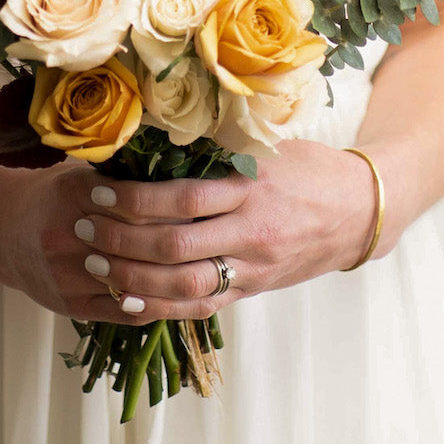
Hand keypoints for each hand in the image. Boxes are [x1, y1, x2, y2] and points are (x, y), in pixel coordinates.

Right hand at [0, 159, 249, 325]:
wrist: (1, 231)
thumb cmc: (55, 195)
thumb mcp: (83, 173)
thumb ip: (125, 173)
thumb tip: (190, 160)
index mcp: (73, 193)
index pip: (137, 201)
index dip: (177, 204)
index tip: (212, 202)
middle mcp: (65, 234)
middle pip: (138, 242)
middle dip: (182, 240)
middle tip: (221, 237)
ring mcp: (65, 274)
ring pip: (133, 281)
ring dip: (173, 277)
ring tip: (211, 267)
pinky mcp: (68, 304)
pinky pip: (123, 310)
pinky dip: (156, 305)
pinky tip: (183, 296)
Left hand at [73, 143, 392, 324]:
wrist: (360, 210)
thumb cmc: (308, 169)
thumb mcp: (265, 148)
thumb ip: (215, 150)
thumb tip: (150, 137)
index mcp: (252, 188)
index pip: (183, 200)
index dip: (134, 200)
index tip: (98, 191)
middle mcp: (252, 231)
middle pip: (176, 247)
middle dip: (122, 240)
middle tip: (83, 227)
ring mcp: (254, 266)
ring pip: (186, 284)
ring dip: (134, 277)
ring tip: (96, 262)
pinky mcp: (254, 288)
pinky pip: (204, 305)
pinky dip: (163, 306)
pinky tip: (129, 300)